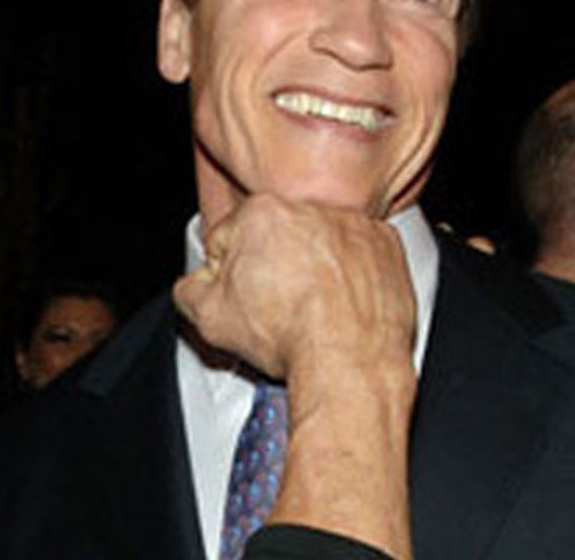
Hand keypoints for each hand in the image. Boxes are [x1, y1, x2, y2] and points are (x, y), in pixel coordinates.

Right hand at [173, 194, 415, 381]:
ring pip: (319, 242)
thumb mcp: (209, 319)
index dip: (229, 275)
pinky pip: (360, 254)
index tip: (242, 296)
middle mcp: (310, 209)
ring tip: (311, 309)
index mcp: (262, 214)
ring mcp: (352, 225)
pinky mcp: (386, 245)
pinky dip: (353, 274)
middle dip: (273, 266)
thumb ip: (189, 289)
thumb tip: (194, 285)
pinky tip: (341, 304)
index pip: (230, 238)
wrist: (350, 365)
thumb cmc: (291, 338)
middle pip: (277, 236)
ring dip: (314, 267)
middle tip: (276, 307)